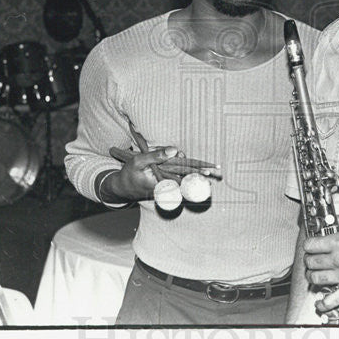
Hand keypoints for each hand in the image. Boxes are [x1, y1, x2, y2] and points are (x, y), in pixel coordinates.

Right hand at [105, 145, 220, 201]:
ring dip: (196, 179)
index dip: (197, 172)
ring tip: (211, 176)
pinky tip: (196, 178)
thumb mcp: (138, 161)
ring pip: (184, 180)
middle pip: (187, 178)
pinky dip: (187, 180)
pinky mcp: (163, 186)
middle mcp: (166, 184)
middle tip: (217, 173)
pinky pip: (177, 182)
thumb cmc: (129, 173)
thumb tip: (175, 149)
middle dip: (202, 176)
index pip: (183, 174)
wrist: (121, 189)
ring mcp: (165, 186)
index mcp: (161, 178)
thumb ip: (156, 155)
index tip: (209, 171)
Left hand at [302, 215, 338, 314]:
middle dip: (310, 260)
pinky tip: (320, 302)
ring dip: (313, 276)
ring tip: (317, 273)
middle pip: (311, 262)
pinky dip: (323, 303)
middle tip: (314, 259)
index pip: (310, 246)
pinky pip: (332, 300)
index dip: (309, 245)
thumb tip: (326, 220)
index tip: (311, 246)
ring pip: (316, 279)